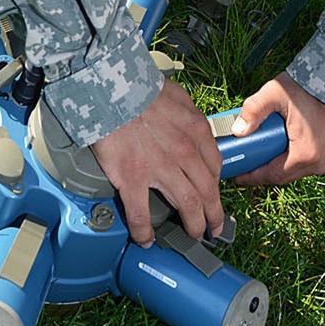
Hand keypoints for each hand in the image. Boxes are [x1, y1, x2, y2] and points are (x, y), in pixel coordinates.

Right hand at [91, 78, 224, 245]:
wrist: (109, 89)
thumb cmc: (138, 87)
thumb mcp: (177, 94)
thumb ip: (188, 112)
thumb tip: (189, 122)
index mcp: (195, 131)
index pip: (215, 166)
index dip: (215, 184)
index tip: (213, 193)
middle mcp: (184, 152)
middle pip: (207, 192)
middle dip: (213, 214)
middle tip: (213, 227)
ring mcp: (159, 168)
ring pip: (187, 206)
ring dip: (193, 225)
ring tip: (193, 235)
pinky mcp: (132, 178)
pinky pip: (141, 214)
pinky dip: (144, 231)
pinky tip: (146, 238)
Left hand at [231, 72, 324, 186]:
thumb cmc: (301, 88)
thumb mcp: (273, 94)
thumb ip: (253, 111)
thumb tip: (237, 131)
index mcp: (306, 154)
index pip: (273, 175)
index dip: (253, 177)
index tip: (237, 176)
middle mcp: (319, 162)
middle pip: (283, 176)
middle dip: (262, 172)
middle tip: (244, 164)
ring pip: (292, 172)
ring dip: (275, 167)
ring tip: (256, 157)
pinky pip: (302, 165)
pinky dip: (287, 161)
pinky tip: (274, 152)